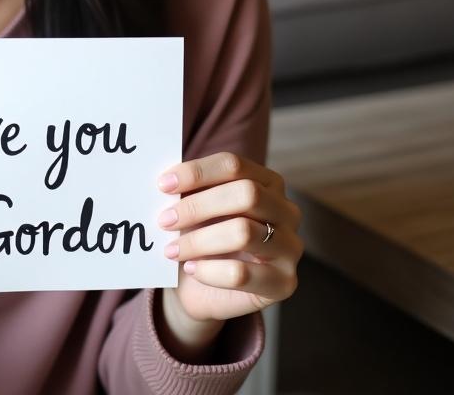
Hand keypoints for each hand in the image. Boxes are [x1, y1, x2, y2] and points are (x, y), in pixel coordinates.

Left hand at [157, 152, 301, 326]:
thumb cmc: (203, 236)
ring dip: (198, 241)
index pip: (233, 165)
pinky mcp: (284, 283)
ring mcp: (290, 247)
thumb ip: (188, 191)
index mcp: (267, 182)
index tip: (163, 185)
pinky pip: (242, 273)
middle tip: (164, 220)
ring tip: (171, 250)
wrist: (208, 289)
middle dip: (198, 206)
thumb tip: (166, 180)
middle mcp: (286, 211)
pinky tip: (191, 269)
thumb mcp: (197, 209)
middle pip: (246, 194)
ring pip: (243, 233)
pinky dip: (209, 271)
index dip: (197, 172)